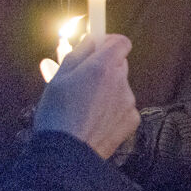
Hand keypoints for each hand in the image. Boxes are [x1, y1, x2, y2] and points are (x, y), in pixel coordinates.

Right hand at [33, 34, 139, 160]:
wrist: (68, 152)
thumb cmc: (57, 113)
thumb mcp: (59, 78)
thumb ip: (78, 54)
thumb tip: (91, 38)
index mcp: (104, 67)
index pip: (121, 42)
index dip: (108, 43)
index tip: (96, 48)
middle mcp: (121, 81)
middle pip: (119, 64)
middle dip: (104, 68)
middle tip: (82, 80)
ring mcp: (130, 101)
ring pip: (120, 86)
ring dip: (107, 90)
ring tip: (84, 106)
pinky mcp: (133, 119)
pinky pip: (123, 106)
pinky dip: (112, 109)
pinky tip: (94, 120)